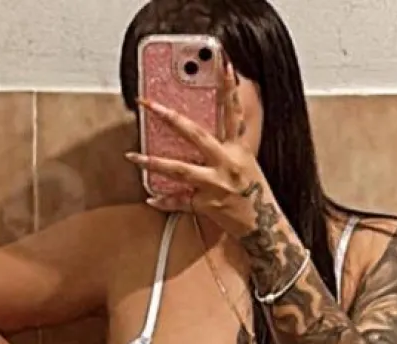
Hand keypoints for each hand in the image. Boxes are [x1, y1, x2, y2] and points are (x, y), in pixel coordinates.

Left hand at [125, 58, 275, 239]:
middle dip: (170, 118)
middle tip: (149, 105)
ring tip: (133, 156)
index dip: (229, 88)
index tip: (223, 65)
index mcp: (239, 149)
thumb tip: (202, 133)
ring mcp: (216, 184)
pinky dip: (164, 201)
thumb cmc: (253, 193)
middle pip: (195, 135)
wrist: (263, 225)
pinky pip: (180, 202)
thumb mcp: (246, 162)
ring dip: (153, 162)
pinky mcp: (207, 205)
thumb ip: (227, 146)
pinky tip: (150, 198)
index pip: (233, 112)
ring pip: (179, 169)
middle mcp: (227, 163)